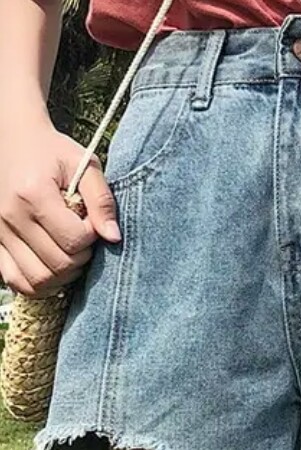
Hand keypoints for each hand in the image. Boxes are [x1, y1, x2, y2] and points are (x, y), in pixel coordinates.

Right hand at [0, 118, 120, 297]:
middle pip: (58, 264)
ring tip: (72, 253)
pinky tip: (55, 268)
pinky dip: (39, 283)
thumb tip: (114, 238)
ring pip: (38, 279)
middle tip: (86, 239)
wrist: (12, 139)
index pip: (74, 240)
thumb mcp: (84, 165)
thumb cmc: (52, 151)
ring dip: (64, 275)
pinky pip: (15, 280)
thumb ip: (102, 201)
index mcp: (33, 195)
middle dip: (82, 257)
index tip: (93, 221)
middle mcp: (10, 217)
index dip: (92, 236)